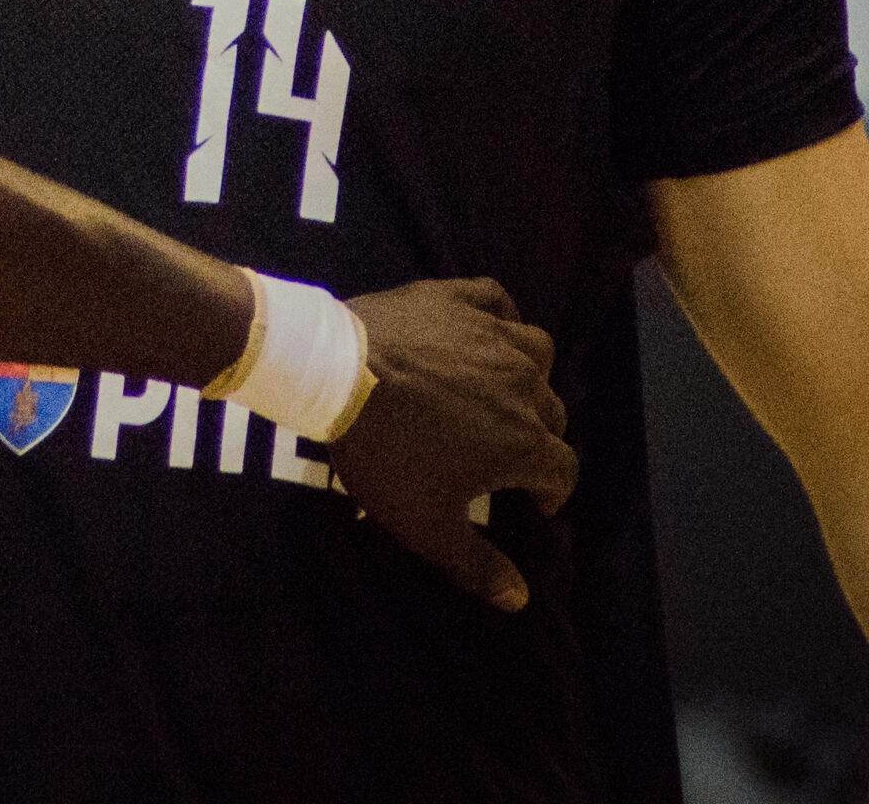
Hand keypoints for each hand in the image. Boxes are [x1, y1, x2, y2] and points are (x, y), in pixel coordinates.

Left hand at [328, 277, 577, 613]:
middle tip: (501, 449)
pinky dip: (500, 314)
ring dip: (529, 374)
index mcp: (524, 442)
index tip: (529, 501)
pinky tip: (487, 329)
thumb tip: (520, 600)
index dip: (550, 492)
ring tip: (500, 390)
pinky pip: (496, 298)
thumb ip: (477, 567)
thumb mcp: (427, 526)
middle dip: (538, 435)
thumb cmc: (385, 452)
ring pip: (537, 351)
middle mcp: (522, 384)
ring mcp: (490, 334)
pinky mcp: (454, 296)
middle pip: (552, 412)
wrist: (333, 372)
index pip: (562, 472)